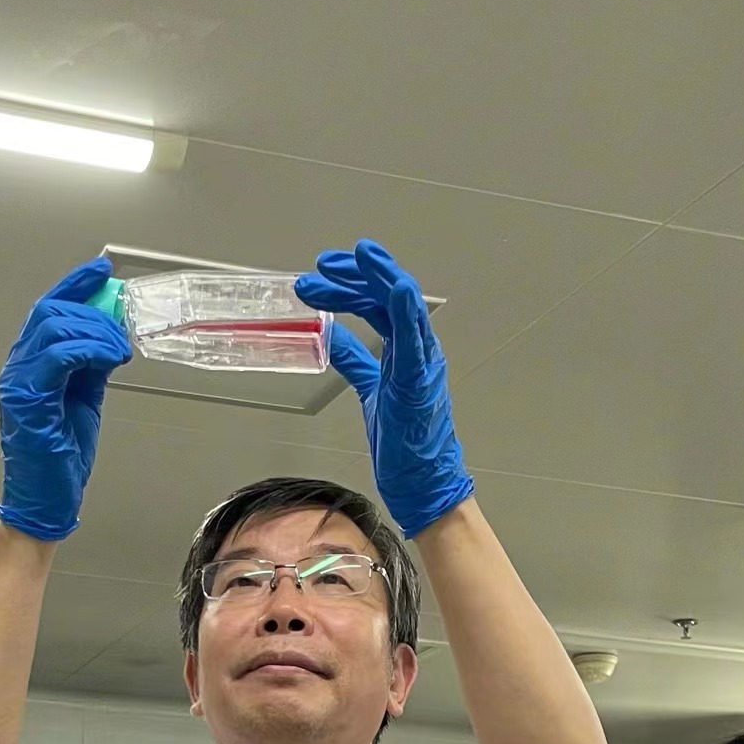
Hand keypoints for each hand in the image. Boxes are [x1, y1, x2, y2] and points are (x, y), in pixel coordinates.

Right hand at [0, 258, 133, 540]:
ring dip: (97, 332)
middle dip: (94, 313)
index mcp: (28, 364)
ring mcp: (18, 382)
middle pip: (52, 312)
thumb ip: (92, 363)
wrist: (45, 499)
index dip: (74, 284)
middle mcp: (17, 367)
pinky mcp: (29, 400)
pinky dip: (90, 349)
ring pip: (56, 327)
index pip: (47, 308)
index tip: (101, 270)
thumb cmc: (59, 455)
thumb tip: (110, 332)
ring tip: (118, 350)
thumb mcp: (84, 397)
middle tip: (121, 331)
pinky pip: (59, 356)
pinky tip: (109, 359)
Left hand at [294, 239, 473, 535]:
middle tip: (320, 266)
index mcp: (405, 349)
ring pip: (402, 306)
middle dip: (354, 276)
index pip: (377, 304)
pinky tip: (395, 287)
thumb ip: (354, 359)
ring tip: (345, 262)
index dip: (351, 284)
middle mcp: (418, 349)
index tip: (320, 274)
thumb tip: (328, 336)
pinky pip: (414, 339)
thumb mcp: (370, 387)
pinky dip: (407, 309)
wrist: (423, 481)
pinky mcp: (419, 382)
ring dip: (375, 279)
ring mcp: (421, 363)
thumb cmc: (404, 439)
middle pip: (386, 297)